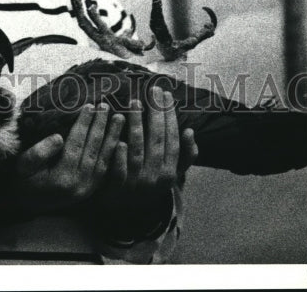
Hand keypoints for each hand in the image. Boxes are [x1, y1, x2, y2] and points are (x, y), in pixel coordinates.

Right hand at [0, 104, 122, 236]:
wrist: (26, 206)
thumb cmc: (23, 180)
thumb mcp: (23, 165)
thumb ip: (39, 153)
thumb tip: (59, 137)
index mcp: (62, 178)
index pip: (76, 144)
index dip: (84, 123)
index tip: (89, 105)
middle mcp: (79, 185)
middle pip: (93, 149)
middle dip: (101, 125)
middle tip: (106, 106)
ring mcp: (87, 190)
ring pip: (103, 159)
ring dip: (112, 137)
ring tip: (119, 118)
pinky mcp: (91, 191)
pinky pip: (106, 170)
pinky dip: (113, 153)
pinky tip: (120, 140)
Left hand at [93, 88, 197, 241]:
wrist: (128, 215)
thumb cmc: (152, 185)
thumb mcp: (172, 174)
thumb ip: (185, 155)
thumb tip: (190, 132)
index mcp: (170, 172)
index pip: (172, 139)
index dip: (170, 116)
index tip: (165, 94)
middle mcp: (155, 177)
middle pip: (157, 140)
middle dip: (156, 113)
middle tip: (152, 90)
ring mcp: (136, 182)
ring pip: (137, 150)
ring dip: (136, 125)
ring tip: (134, 102)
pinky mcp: (117, 187)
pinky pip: (119, 169)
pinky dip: (119, 155)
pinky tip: (119, 139)